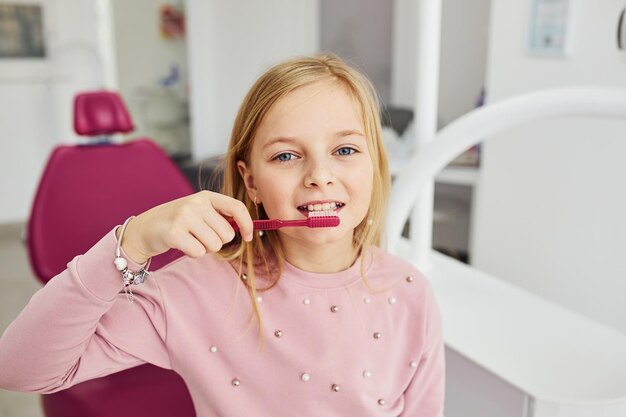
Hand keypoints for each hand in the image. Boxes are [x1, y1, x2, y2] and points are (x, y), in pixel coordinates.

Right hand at [117, 191, 253, 263]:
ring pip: (214, 245)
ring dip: (205, 248)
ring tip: (190, 239)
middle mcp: (196, 203)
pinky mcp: (174, 233)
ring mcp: (184, 216)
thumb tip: (246, 229)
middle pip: (227, 234)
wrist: (144, 229)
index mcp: (206, 196)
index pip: (237, 207)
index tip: (248, 237)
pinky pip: (199, 252)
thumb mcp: (198, 212)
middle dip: (217, 241)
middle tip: (200, 237)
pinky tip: (181, 245)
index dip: (247, 224)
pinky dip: (193, 254)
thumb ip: (220, 217)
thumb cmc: (177, 222)